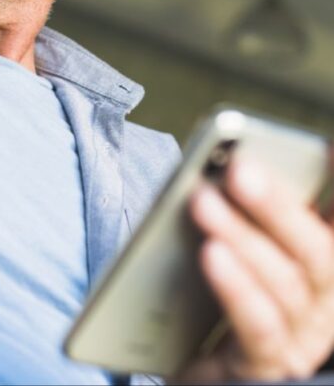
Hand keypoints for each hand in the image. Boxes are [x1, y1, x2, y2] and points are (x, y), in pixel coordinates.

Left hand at [174, 153, 333, 382]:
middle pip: (318, 250)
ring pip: (285, 285)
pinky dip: (237, 288)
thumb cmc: (216, 290)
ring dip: (243, 238)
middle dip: (278, 206)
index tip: (329, 149)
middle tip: (240, 168)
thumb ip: (242, 204)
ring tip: (203, 202)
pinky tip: (211, 254)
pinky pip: (260, 328)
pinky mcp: (270, 367)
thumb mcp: (236, 239)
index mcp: (323, 259)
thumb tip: (229, 159)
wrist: (192, 361)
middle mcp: (325, 299)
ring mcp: (303, 337)